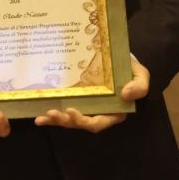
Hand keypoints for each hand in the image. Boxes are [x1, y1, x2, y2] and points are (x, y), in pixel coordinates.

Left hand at [34, 55, 148, 132]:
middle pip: (80, 122)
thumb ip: (139, 86)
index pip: (99, 122)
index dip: (85, 121)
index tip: (73, 111)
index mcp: (113, 111)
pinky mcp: (73, 98)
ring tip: (43, 116)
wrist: (115, 57)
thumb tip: (126, 94)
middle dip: (66, 121)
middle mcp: (97, 111)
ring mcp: (84, 105)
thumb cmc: (129, 69)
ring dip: (56, 119)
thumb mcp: (140, 75)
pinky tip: (38, 115)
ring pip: (69, 118)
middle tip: (52, 113)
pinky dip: (49, 114)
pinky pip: (61, 108)